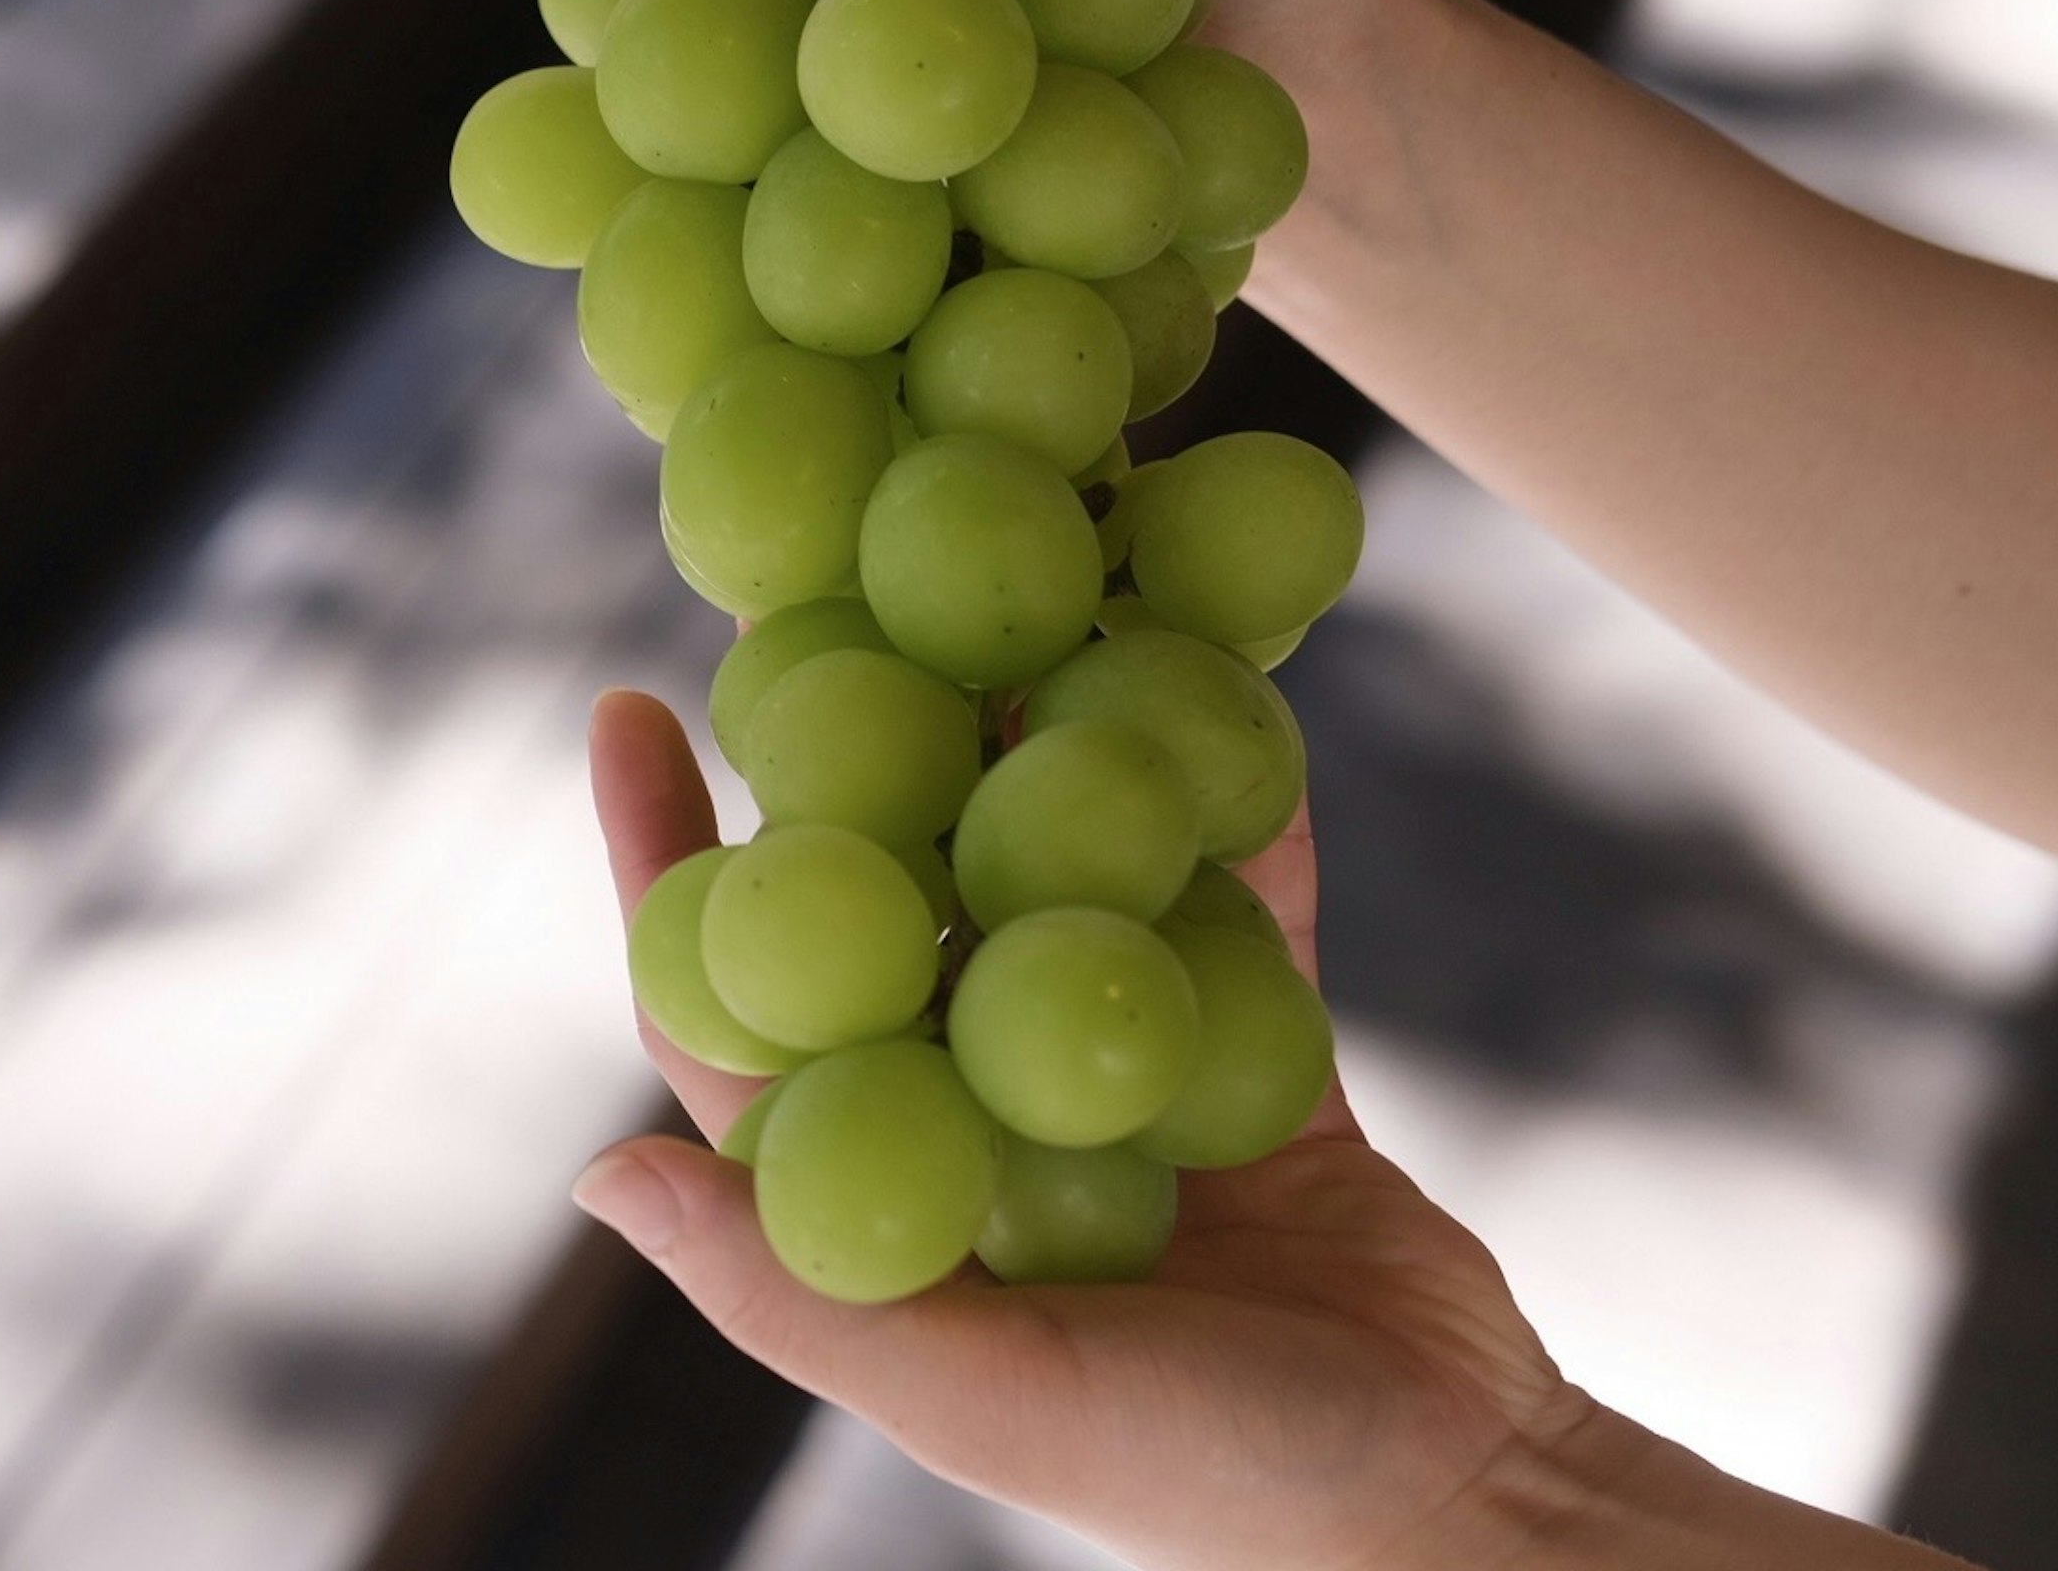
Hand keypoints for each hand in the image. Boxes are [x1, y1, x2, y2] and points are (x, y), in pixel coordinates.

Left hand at [577, 690, 1867, 1570]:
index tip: (622, 708)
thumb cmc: (1205, 1475)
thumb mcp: (987, 1393)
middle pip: (890, 895)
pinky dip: (1228, 799)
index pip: (743, 1001)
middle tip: (823, 578)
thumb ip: (798, 1290)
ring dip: (1035, 740)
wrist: (1460, 1497)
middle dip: (853, 746)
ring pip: (1057, 871)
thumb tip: (597, 1173)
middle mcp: (982, 1115)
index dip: (672, 863)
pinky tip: (1213, 662)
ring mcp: (1122, 1078)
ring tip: (1010, 579)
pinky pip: (1235, 898)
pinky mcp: (1264, 1057)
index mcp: (887, 1190)